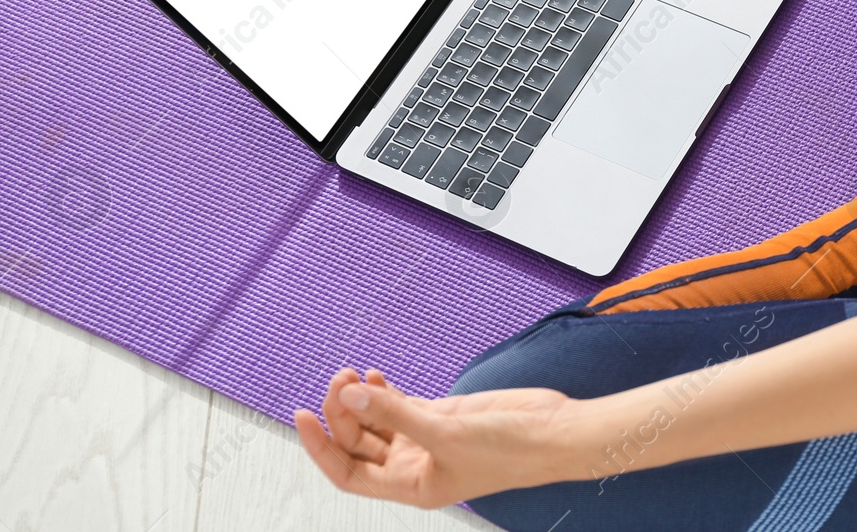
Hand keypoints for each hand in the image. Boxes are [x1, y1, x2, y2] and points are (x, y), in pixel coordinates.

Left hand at [294, 367, 574, 507]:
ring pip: (376, 420)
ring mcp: (426, 438)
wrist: (553, 432)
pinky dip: (383, 389)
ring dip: (360, 397)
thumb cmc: (510, 450)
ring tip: (352, 370)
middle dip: (343, 410)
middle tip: (339, 378)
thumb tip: (350, 393)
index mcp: (411, 486)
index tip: (303, 416)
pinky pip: (400, 404)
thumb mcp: (445, 432)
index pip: (348, 472)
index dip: (321, 446)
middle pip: (358, 442)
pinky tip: (372, 374)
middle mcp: (413, 465)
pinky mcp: (441, 415)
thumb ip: (395, 411)